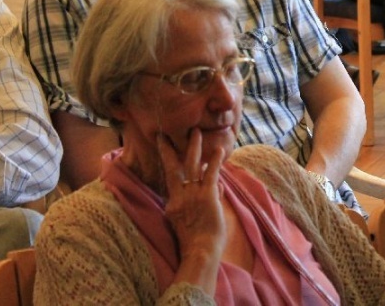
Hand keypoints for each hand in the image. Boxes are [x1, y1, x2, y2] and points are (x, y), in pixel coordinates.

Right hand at [158, 129, 225, 263]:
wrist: (199, 253)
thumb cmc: (196, 244)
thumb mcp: (189, 224)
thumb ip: (206, 202)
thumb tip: (219, 186)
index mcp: (172, 205)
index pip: (172, 182)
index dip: (171, 169)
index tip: (167, 155)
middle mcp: (178, 197)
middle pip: (171, 168)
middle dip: (168, 150)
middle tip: (165, 135)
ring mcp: (191, 194)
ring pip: (191, 165)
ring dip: (194, 147)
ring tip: (196, 131)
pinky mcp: (206, 195)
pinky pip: (210, 173)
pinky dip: (215, 161)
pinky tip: (219, 149)